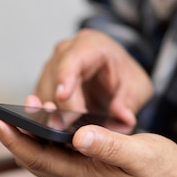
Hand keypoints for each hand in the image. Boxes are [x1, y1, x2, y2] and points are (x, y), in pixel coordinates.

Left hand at [0, 118, 176, 176]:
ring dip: (30, 136)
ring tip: (24, 110)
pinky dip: (46, 139)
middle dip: (16, 137)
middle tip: (1, 113)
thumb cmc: (160, 170)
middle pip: (35, 159)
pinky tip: (48, 123)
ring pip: (44, 157)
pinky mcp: (87, 170)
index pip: (39, 159)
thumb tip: (78, 136)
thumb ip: (109, 145)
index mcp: (84, 176)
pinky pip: (57, 156)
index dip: (16, 141)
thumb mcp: (139, 153)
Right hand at [34, 29, 153, 125]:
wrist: (117, 76)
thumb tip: (124, 118)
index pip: (73, 59)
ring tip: (59, 130)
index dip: (65, 78)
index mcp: (91, 45)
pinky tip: (52, 129)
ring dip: (48, 112)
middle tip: (63, 126)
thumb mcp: (137, 87)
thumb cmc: (124, 76)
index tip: (61, 97)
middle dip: (57, 103)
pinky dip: (44, 115)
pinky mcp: (45, 84)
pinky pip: (39, 99)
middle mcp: (67, 52)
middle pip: (53, 76)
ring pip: (43, 89)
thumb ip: (130, 102)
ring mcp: (53, 67)